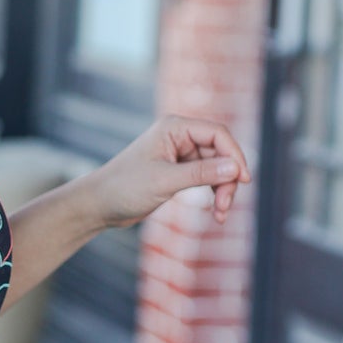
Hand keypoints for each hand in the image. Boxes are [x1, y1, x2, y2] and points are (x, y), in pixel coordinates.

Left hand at [89, 114, 250, 229]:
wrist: (99, 205)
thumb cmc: (124, 188)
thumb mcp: (164, 181)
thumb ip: (200, 174)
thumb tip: (235, 168)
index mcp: (175, 127)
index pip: (218, 134)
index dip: (235, 155)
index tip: (243, 180)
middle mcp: (179, 136)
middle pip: (220, 152)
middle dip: (228, 179)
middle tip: (226, 206)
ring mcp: (180, 154)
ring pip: (216, 167)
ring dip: (223, 189)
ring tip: (221, 214)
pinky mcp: (178, 171)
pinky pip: (206, 178)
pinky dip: (214, 193)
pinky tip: (216, 213)